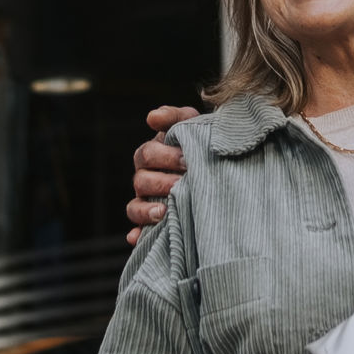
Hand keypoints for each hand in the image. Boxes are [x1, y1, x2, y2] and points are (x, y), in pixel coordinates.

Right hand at [123, 106, 199, 239]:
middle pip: (140, 180)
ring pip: (134, 206)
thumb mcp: (193, 125)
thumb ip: (176, 117)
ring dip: (146, 209)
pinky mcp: (151, 223)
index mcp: (153, 155)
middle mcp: (146, 178)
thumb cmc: (202, 143)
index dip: (164, 157)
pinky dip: (136, 234)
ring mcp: (147, 201)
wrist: (219, 166)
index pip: (146, 154)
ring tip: (164, 212)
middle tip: (182, 184)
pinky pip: (138, 230)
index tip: (186, 160)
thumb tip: (151, 117)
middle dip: (161, 182)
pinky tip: (138, 237)